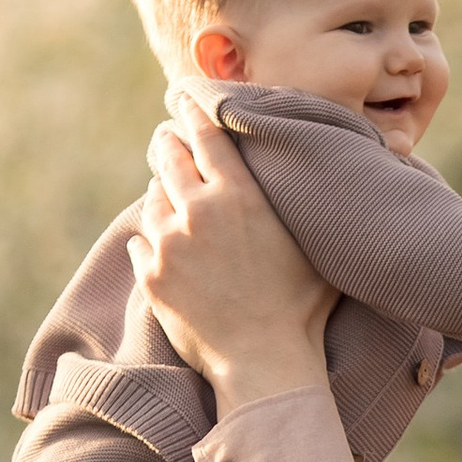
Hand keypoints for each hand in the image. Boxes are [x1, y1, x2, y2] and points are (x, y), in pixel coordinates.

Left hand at [129, 99, 334, 405]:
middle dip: (168, 144)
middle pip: (168, 155)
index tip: (183, 98)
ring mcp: (168, 244)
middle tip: (169, 140)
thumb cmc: (302, 307)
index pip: (205, 132)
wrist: (265, 364)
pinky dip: (153, 241)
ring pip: (152, 199)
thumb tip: (320, 171)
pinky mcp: (151, 277)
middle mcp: (196, 210)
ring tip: (174, 202)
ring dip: (163, 196)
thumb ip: (298, 200)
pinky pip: (141, 242)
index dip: (192, 110)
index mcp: (238, 194)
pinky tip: (168, 249)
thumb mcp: (311, 243)